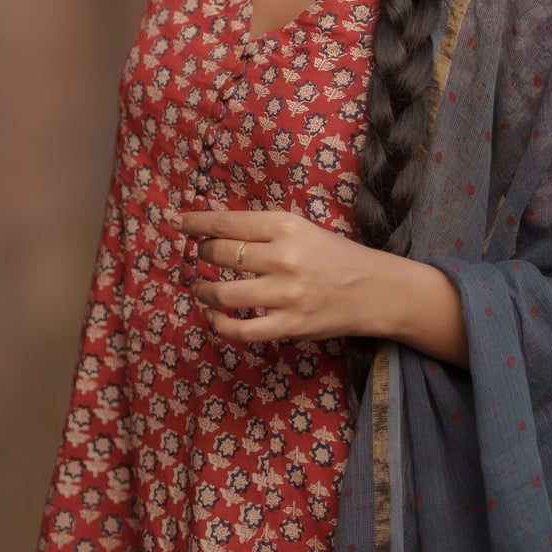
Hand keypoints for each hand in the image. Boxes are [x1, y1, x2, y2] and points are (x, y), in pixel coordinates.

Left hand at [168, 204, 387, 344]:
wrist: (375, 290)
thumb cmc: (334, 255)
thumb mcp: (301, 229)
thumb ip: (264, 231)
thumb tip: (215, 232)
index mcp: (286, 226)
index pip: (226, 222)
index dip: (195, 223)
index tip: (176, 221)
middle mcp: (283, 257)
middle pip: (220, 254)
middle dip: (202, 254)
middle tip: (202, 256)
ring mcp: (285, 294)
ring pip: (223, 294)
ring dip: (204, 291)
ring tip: (203, 290)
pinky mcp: (290, 326)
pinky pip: (242, 330)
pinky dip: (220, 326)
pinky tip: (215, 319)